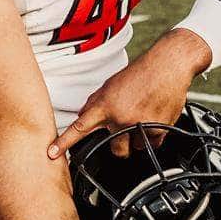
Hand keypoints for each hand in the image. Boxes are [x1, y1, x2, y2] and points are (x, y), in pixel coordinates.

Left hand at [50, 28, 210, 158]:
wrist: (168, 65)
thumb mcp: (111, 84)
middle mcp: (120, 117)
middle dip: (120, 145)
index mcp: (105, 105)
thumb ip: (97, 103)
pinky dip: (154, 136)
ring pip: (135, 147)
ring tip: (143, 119)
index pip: (79, 127)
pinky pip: (152, 144)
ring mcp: (139, 124)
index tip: (52, 154)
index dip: (64, 142)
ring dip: (138, 139)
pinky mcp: (159, 129)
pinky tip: (155, 119)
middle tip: (127, 131)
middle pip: (115, 149)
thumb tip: (84, 116)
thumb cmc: (141, 72)